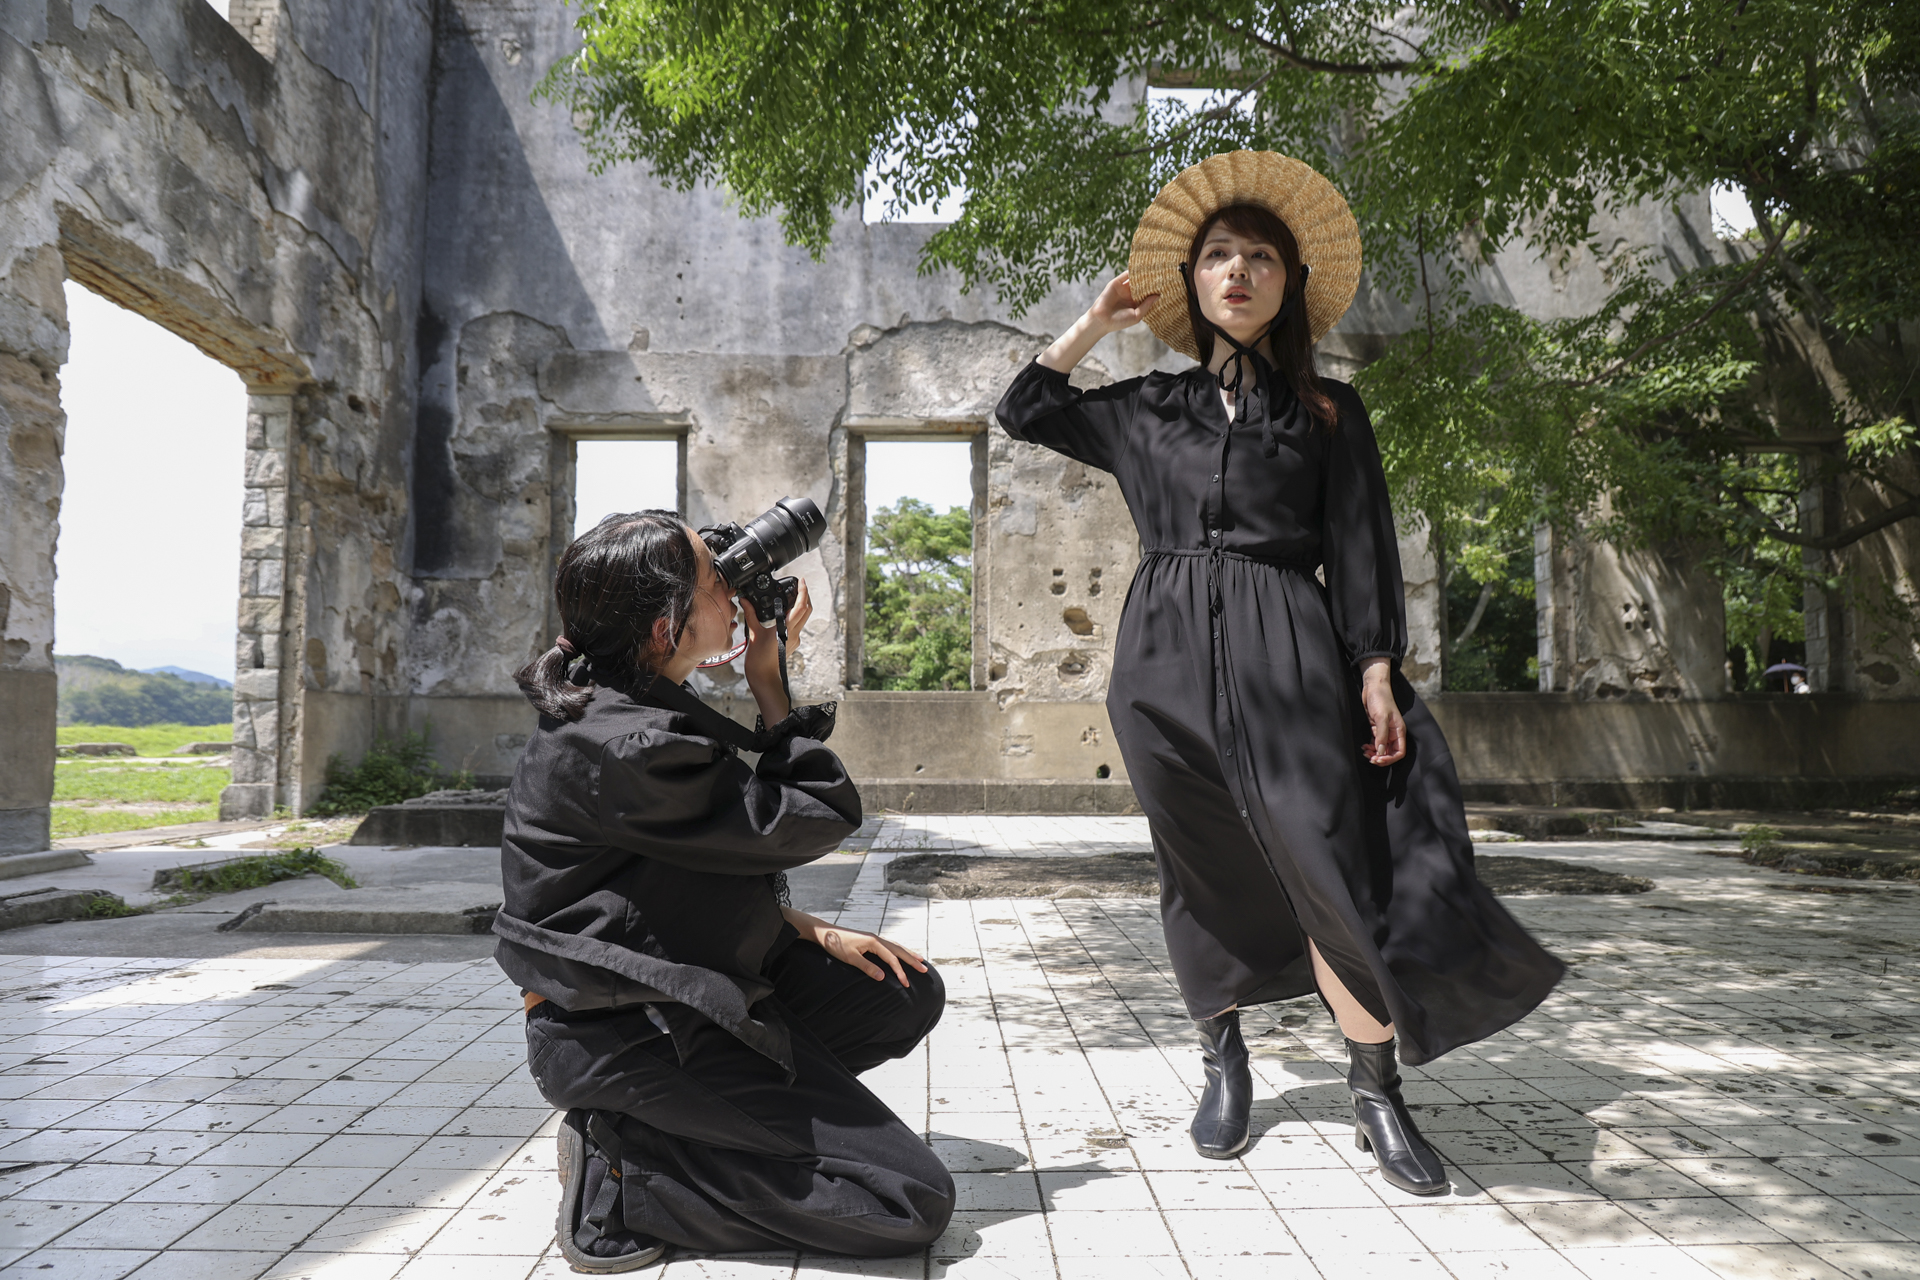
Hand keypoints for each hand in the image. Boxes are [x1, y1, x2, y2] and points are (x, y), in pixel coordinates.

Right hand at [742, 578, 810, 716]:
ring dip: (801, 605)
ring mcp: (795, 639)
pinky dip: (795, 616)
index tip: (801, 581)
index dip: (803, 592)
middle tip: (799, 586)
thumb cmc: (759, 659)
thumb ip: (750, 614)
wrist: (764, 676)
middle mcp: (794, 633)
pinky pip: (798, 625)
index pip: (801, 606)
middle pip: (807, 610)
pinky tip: (785, 613)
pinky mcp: (793, 643)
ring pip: (804, 618)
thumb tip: (745, 601)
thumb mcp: (753, 632)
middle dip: (805, 595)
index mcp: (786, 629)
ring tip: (792, 596)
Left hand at [781, 906, 928, 985]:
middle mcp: (877, 939)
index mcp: (874, 942)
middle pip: (899, 950)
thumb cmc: (836, 945)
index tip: (906, 983)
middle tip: (925, 970)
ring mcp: (874, 939)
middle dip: (912, 961)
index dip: (900, 971)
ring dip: (908, 954)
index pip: (892, 958)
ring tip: (920, 960)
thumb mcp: (851, 958)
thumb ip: (867, 967)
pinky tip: (901, 954)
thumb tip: (883, 977)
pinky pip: (890, 946)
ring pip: (896, 946)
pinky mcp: (870, 941)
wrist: (825, 933)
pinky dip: (899, 951)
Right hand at [1087, 271, 1160, 333]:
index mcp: (1136, 303)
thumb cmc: (1119, 322)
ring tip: (1154, 268)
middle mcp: (1130, 294)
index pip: (1148, 293)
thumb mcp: (1137, 315)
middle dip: (1151, 279)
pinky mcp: (1116, 283)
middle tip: (1163, 273)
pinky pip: (1125, 274)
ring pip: (1135, 278)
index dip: (1155, 289)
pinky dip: (1132, 270)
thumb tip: (1158, 295)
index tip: (1166, 284)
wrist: (1102, 320)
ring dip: (1142, 273)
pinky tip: (1141, 267)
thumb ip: (1147, 305)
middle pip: (1143, 284)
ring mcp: (1123, 288)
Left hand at [1359, 659, 1405, 766]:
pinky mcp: (1376, 728)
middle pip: (1390, 752)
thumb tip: (1381, 752)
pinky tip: (1364, 746)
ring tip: (1365, 752)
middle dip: (1381, 757)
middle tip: (1370, 758)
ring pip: (1382, 748)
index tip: (1378, 759)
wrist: (1373, 687)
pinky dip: (1370, 747)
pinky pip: (1375, 742)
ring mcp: (1385, 731)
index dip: (1390, 758)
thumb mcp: (1381, 717)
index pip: (1399, 752)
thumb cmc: (1380, 698)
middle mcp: (1393, 733)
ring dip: (1374, 753)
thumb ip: (1381, 735)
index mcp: (1399, 731)